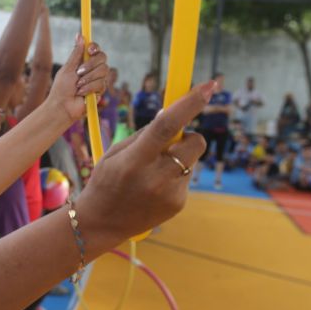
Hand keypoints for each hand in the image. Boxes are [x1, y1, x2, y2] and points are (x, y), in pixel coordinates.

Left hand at [46, 35, 107, 122]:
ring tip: (78, 86)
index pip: (95, 49)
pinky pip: (101, 83)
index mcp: (83, 61)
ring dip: (88, 78)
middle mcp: (92, 68)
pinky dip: (89, 88)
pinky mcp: (100, 90)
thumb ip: (76, 53)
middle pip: (103, 57)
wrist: (63, 106)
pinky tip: (81, 93)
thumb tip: (80, 35)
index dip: (95, 47)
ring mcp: (97, 79)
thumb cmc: (61, 88)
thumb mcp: (68, 68)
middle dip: (91, 65)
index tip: (89, 50)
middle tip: (79, 72)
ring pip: (103, 70)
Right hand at [77, 82, 214, 240]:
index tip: (209, 86)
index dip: (189, 104)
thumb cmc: (105, 181)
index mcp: (135, 161)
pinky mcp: (179, 204)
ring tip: (151, 173)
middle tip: (170, 141)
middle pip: (194, 142)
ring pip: (190, 160)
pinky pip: (185, 177)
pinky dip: (173, 176)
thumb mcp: (115, 154)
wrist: (102, 223)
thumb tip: (172, 115)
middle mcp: (156, 178)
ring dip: (177, 158)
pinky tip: (153, 189)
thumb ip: (144, 135)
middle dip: (188, 135)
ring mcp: (170, 193)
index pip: (167, 126)